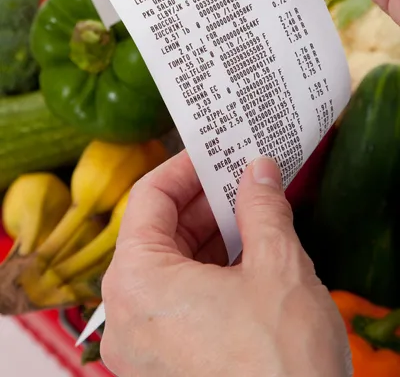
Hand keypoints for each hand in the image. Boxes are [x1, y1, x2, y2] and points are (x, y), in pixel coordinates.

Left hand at [100, 152, 351, 376]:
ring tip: (250, 213)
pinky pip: (177, 300)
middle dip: (203, 202)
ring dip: (209, 236)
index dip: (185, 167)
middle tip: (241, 179)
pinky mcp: (164, 365)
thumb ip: (262, 207)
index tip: (215, 153)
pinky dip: (207, 272)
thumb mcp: (277, 267)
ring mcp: (142, 344)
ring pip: (169, 267)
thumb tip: (259, 171)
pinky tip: (244, 257)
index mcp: (136, 280)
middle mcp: (125, 314)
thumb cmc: (280, 364)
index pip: (148, 197)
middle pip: (158, 232)